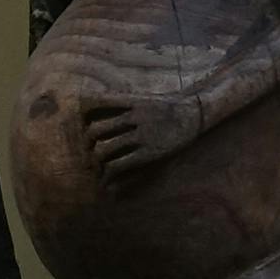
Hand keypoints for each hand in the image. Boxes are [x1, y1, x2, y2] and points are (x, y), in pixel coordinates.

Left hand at [72, 86, 208, 183]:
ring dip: (96, 160)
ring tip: (97, 167)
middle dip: (87, 143)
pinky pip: (120, 164)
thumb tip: (94, 105)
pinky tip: (107, 180)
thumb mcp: (144, 98)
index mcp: (131, 100)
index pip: (95, 103)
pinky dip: (108, 174)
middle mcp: (135, 116)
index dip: (82, 114)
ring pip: (104, 149)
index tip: (82, 123)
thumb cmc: (168, 107)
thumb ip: (123, 102)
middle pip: (95, 130)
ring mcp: (143, 135)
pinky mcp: (149, 153)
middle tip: (87, 151)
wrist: (196, 113)